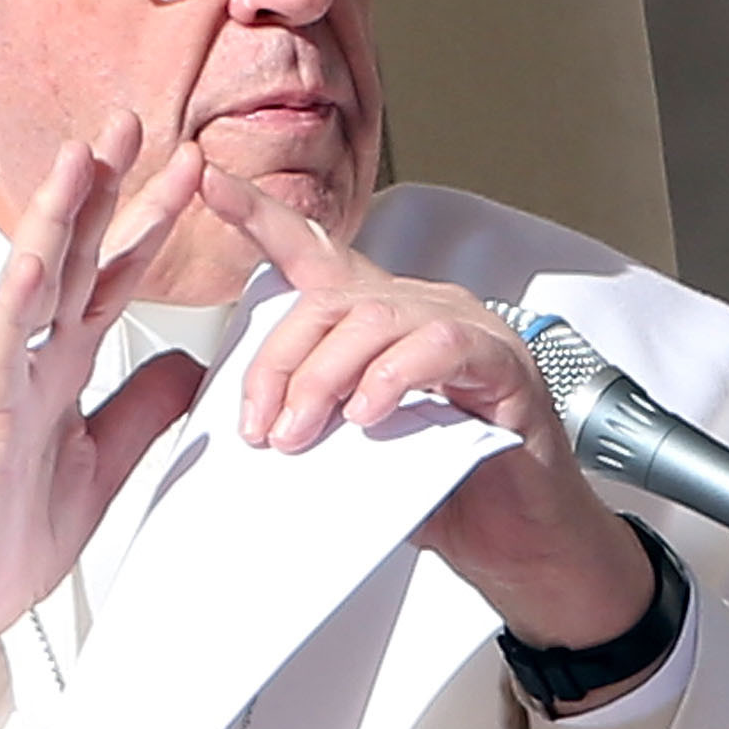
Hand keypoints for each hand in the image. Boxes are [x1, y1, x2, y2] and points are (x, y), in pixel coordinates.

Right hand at [0, 118, 208, 701]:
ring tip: (84, 155)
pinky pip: (2, 346)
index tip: (192, 170)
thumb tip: (192, 361)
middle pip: (78, 254)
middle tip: (137, 118)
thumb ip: (144, 407)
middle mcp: (34, 354)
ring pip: (36, 278)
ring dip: (60, 216)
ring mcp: (5, 375)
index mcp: (65, 364)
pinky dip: (19, 298)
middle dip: (106, 187)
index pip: (116, 276)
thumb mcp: (108, 460)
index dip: (151, 222)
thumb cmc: (17, 529)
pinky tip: (37, 258)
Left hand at [202, 171, 659, 686]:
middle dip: (280, 361)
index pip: (313, 255)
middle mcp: (422, 311)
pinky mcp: (505, 366)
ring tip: (301, 435)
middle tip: (260, 428)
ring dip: (325, 376)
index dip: (261, 216)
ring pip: (377, 319)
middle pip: (330, 300)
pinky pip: (442, 347)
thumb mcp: (346, 453)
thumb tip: (211, 404)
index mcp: (378, 322)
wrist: (519, 546)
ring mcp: (467, 331)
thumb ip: (296, 416)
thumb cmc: (442, 494)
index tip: (209, 182)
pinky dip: (394, 377)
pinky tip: (369, 415)